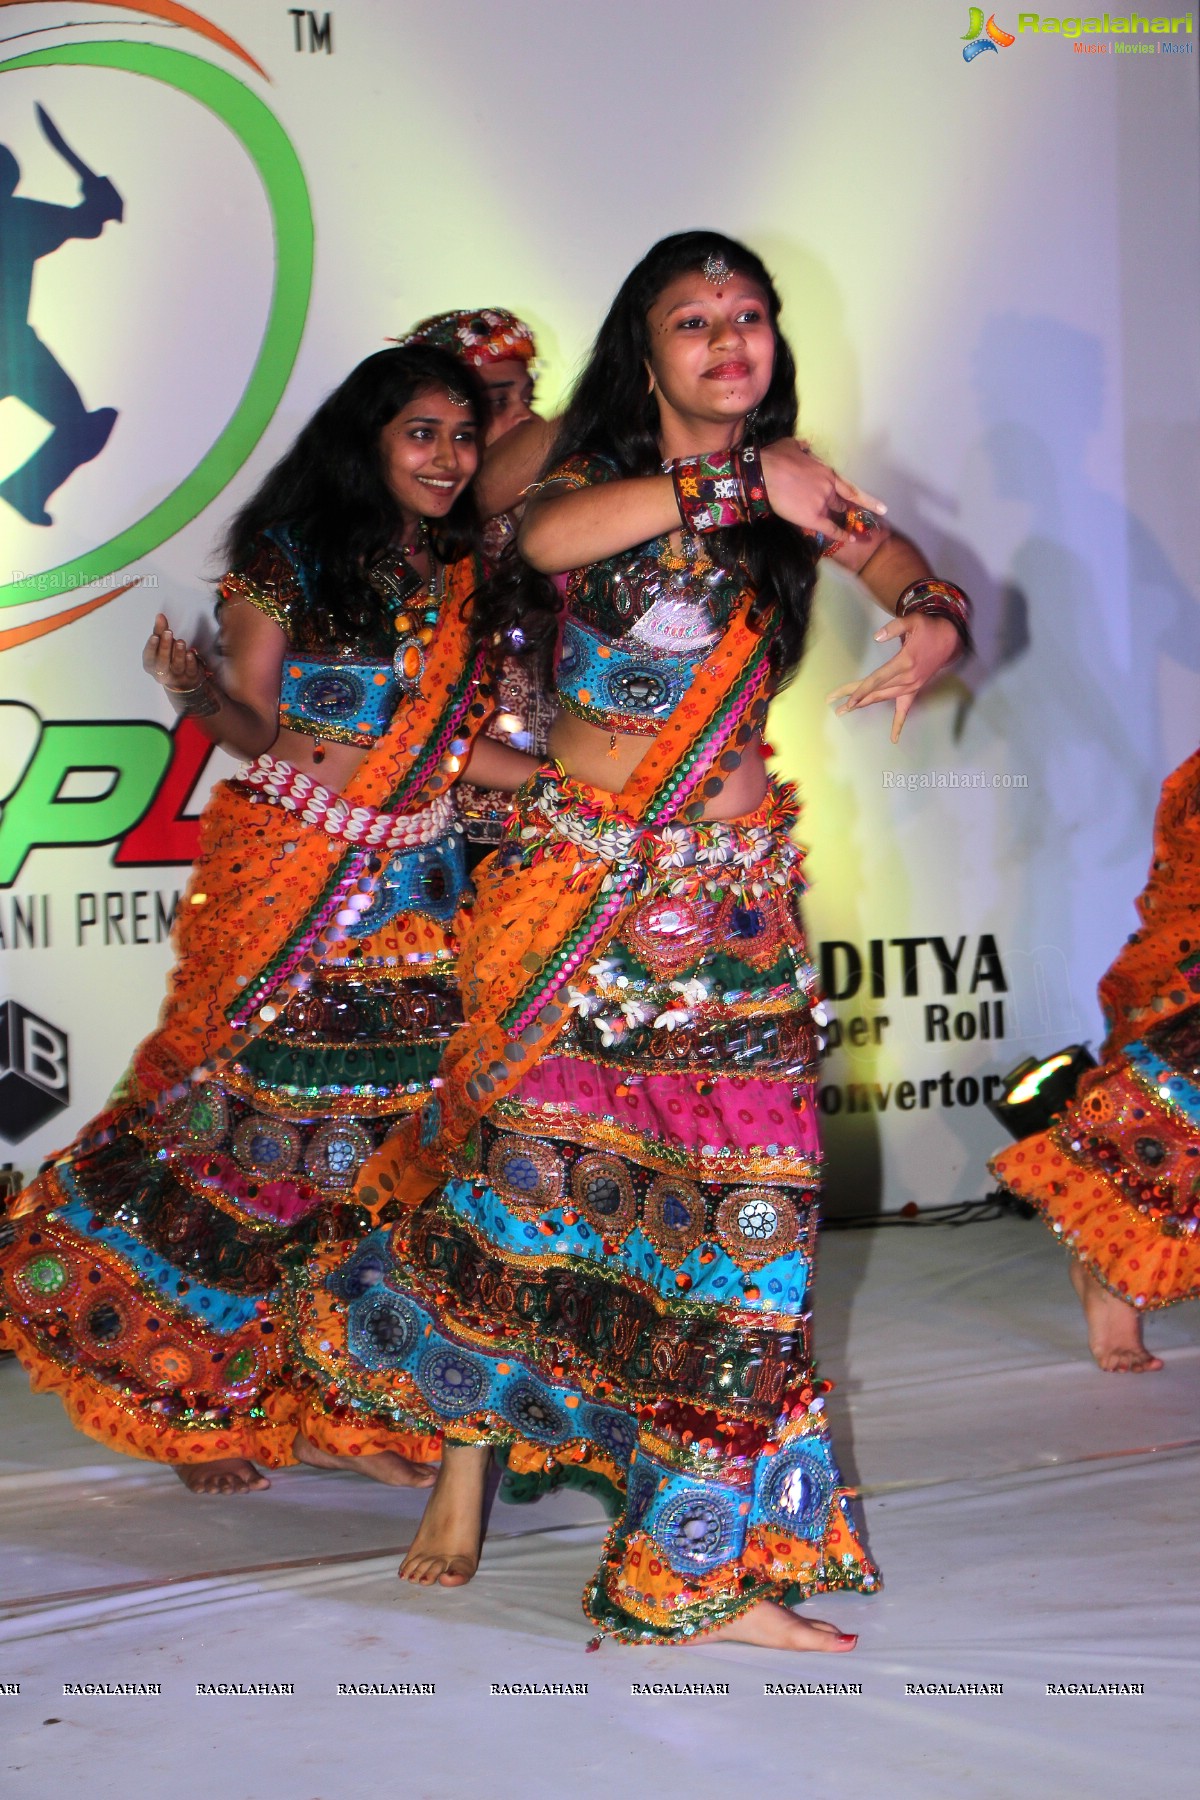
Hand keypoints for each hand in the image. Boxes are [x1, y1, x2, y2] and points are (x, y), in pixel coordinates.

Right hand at [143, 613, 210, 691]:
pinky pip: (191, 670)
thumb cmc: (169, 658)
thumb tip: (160, 616)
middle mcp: (163, 673)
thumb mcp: (162, 645)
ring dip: (178, 653)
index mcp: (151, 665)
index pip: (149, 657)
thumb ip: (160, 631)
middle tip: (168, 632)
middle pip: (162, 662)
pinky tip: (191, 653)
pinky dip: (190, 662)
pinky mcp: (191, 677)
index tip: (155, 636)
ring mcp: (177, 677)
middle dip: (165, 647)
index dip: (151, 647)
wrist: (183, 679)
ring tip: (180, 641)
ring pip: (177, 666)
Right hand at [759, 439, 885, 538]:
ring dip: (840, 520)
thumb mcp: (792, 445)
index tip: (881, 507)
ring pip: (835, 514)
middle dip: (844, 510)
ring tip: (852, 530)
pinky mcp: (812, 517)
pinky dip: (841, 534)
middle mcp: (829, 489)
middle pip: (841, 503)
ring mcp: (822, 504)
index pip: (850, 489)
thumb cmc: (775, 458)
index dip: (865, 500)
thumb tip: (806, 446)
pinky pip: (830, 528)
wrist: (763, 474)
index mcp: (827, 473)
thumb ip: (803, 448)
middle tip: (855, 518)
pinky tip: (851, 539)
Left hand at [827, 613, 961, 743]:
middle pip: (876, 690)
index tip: (847, 701)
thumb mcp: (913, 621)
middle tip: (834, 704)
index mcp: (904, 663)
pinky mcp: (915, 689)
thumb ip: (894, 627)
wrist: (950, 639)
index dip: (861, 691)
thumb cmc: (929, 628)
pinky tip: (893, 739)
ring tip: (844, 710)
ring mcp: (912, 686)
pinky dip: (898, 724)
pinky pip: (905, 710)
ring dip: (864, 704)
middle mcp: (907, 678)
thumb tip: (877, 637)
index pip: (877, 680)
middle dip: (854, 698)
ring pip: (884, 698)